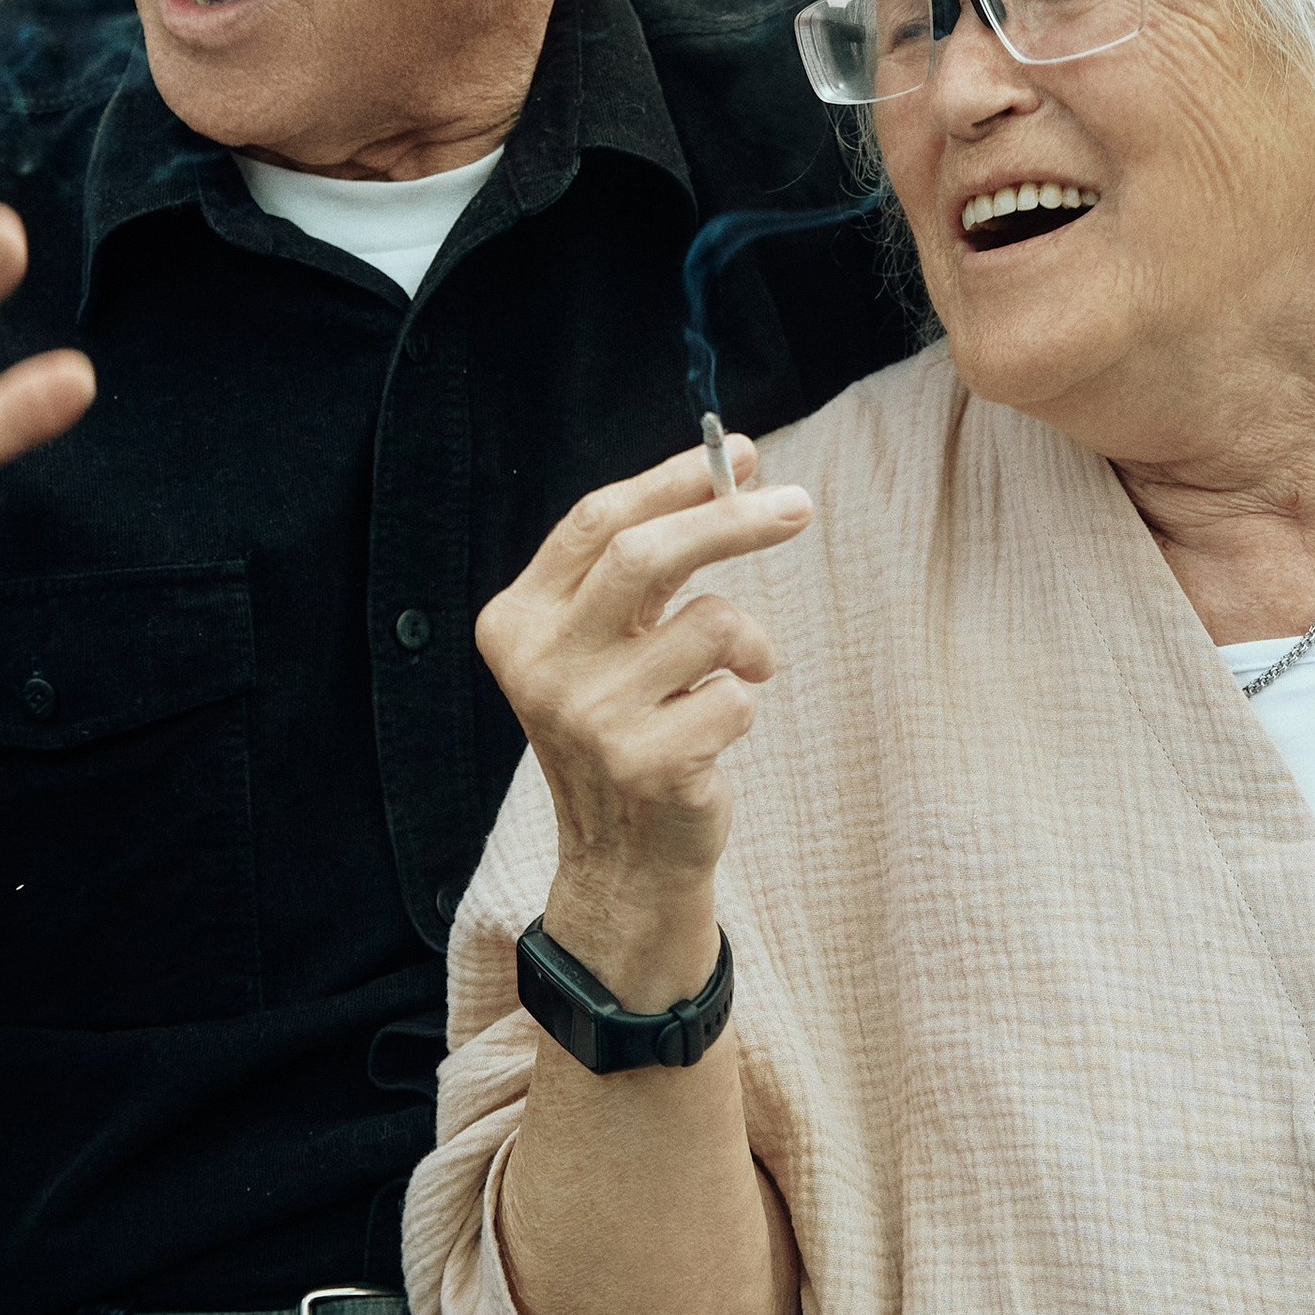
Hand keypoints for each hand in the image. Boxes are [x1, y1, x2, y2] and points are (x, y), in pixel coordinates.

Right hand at [476, 440, 812, 1004]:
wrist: (622, 859)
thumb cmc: (628, 726)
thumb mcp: (605, 642)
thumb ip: (644, 565)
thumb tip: (736, 468)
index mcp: (518, 622)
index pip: (597, 521)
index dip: (674, 479)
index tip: (745, 455)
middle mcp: (541, 667)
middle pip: (647, 554)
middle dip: (731, 520)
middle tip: (796, 507)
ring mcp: (590, 719)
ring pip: (711, 622)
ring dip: (750, 643)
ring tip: (738, 675)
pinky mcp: (645, 764)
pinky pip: (737, 694)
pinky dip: (744, 704)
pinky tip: (710, 735)